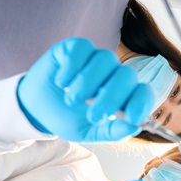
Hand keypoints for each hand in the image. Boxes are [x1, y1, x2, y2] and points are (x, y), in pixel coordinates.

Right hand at [17, 38, 154, 141]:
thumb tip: (135, 127)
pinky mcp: (75, 48)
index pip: (143, 93)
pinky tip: (62, 82)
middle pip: (127, 75)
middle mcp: (113, 74)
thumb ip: (113, 131)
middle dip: (112, 97)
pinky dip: (73, 66)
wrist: (37, 109)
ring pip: (106, 59)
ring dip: (89, 82)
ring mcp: (95, 60)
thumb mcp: (91, 132)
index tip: (132, 117)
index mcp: (123, 96)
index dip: (141, 103)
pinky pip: (83, 48)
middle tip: (94, 115)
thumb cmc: (68, 119)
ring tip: (72, 100)